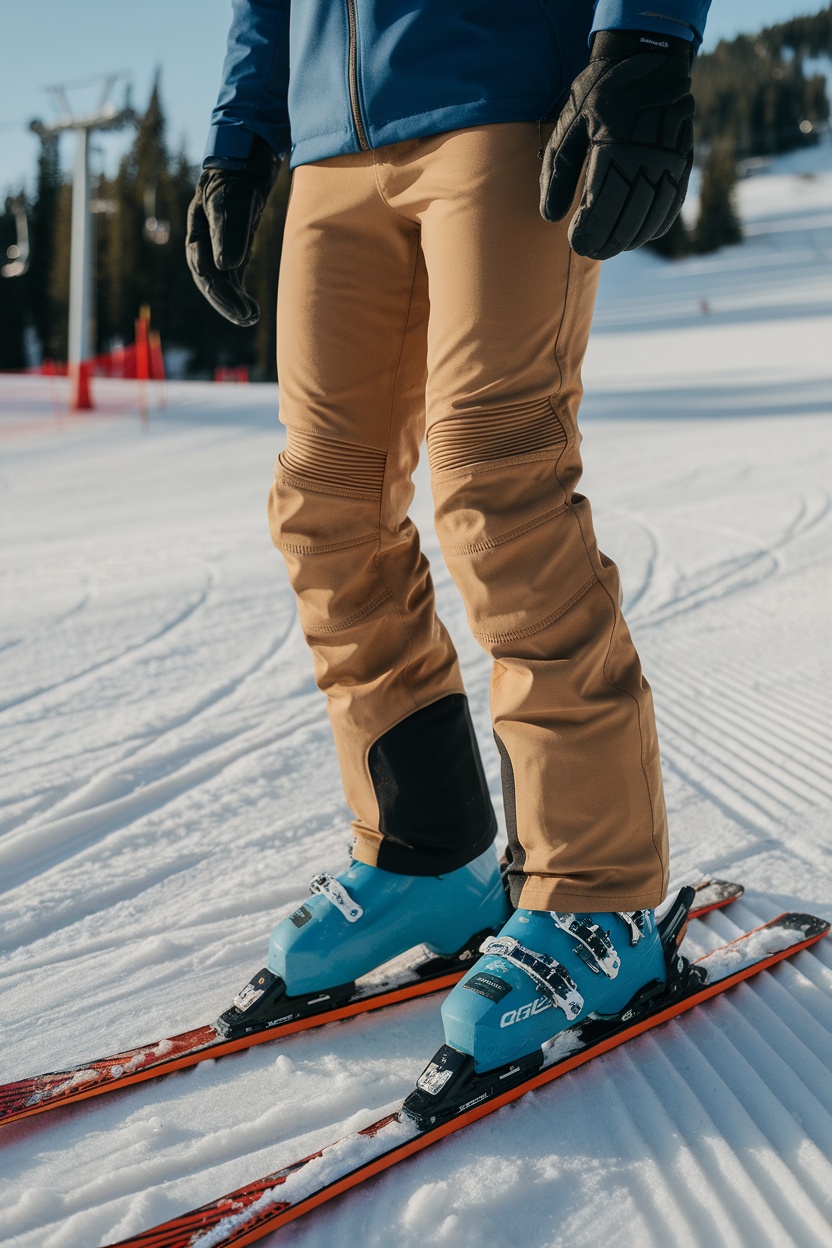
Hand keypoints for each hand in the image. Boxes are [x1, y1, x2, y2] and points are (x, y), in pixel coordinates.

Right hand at [186, 136, 278, 325]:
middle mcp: (204, 242)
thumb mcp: (234, 203)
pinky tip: (252, 309)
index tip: (241, 309)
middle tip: (247, 319)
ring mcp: (216, 246)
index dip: (220, 293)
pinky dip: (240, 294)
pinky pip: (231, 278)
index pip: (203, 270)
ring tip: (252, 318)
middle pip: (210, 281)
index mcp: (198, 231)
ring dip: (234, 303)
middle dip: (226, 303)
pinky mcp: (231, 249)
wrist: (247, 163)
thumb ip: (229, 232)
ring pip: (221, 282)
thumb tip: (226, 268)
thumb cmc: (239, 180)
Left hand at [540, 30, 694, 259]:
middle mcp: (646, 160)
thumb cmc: (602, 93)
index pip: (600, 210)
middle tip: (588, 249)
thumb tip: (550, 218)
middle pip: (626, 222)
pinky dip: (652, 228)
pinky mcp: (682, 164)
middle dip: (604, 243)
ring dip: (627, 240)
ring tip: (607, 246)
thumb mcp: (569, 125)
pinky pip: (670, 208)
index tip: (575, 242)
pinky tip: (636, 235)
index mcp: (614, 150)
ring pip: (649, 221)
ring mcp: (668, 164)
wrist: (650, 60)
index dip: (588, 234)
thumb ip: (556, 173)